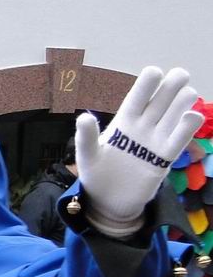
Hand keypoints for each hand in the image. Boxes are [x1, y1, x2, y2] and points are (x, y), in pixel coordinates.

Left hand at [75, 67, 203, 236]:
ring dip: (184, 101)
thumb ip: (86, 137)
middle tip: (180, 78)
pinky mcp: (164, 158)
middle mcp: (144, 125)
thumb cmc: (97, 175)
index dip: (149, 81)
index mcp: (125, 119)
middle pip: (164, 96)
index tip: (155, 74)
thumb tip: (84, 117)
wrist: (108, 203)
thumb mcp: (87, 156)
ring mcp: (156, 140)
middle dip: (174, 82)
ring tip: (185, 99)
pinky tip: (191, 117)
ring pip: (176, 111)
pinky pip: (180, 138)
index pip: (140, 93)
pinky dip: (189, 125)